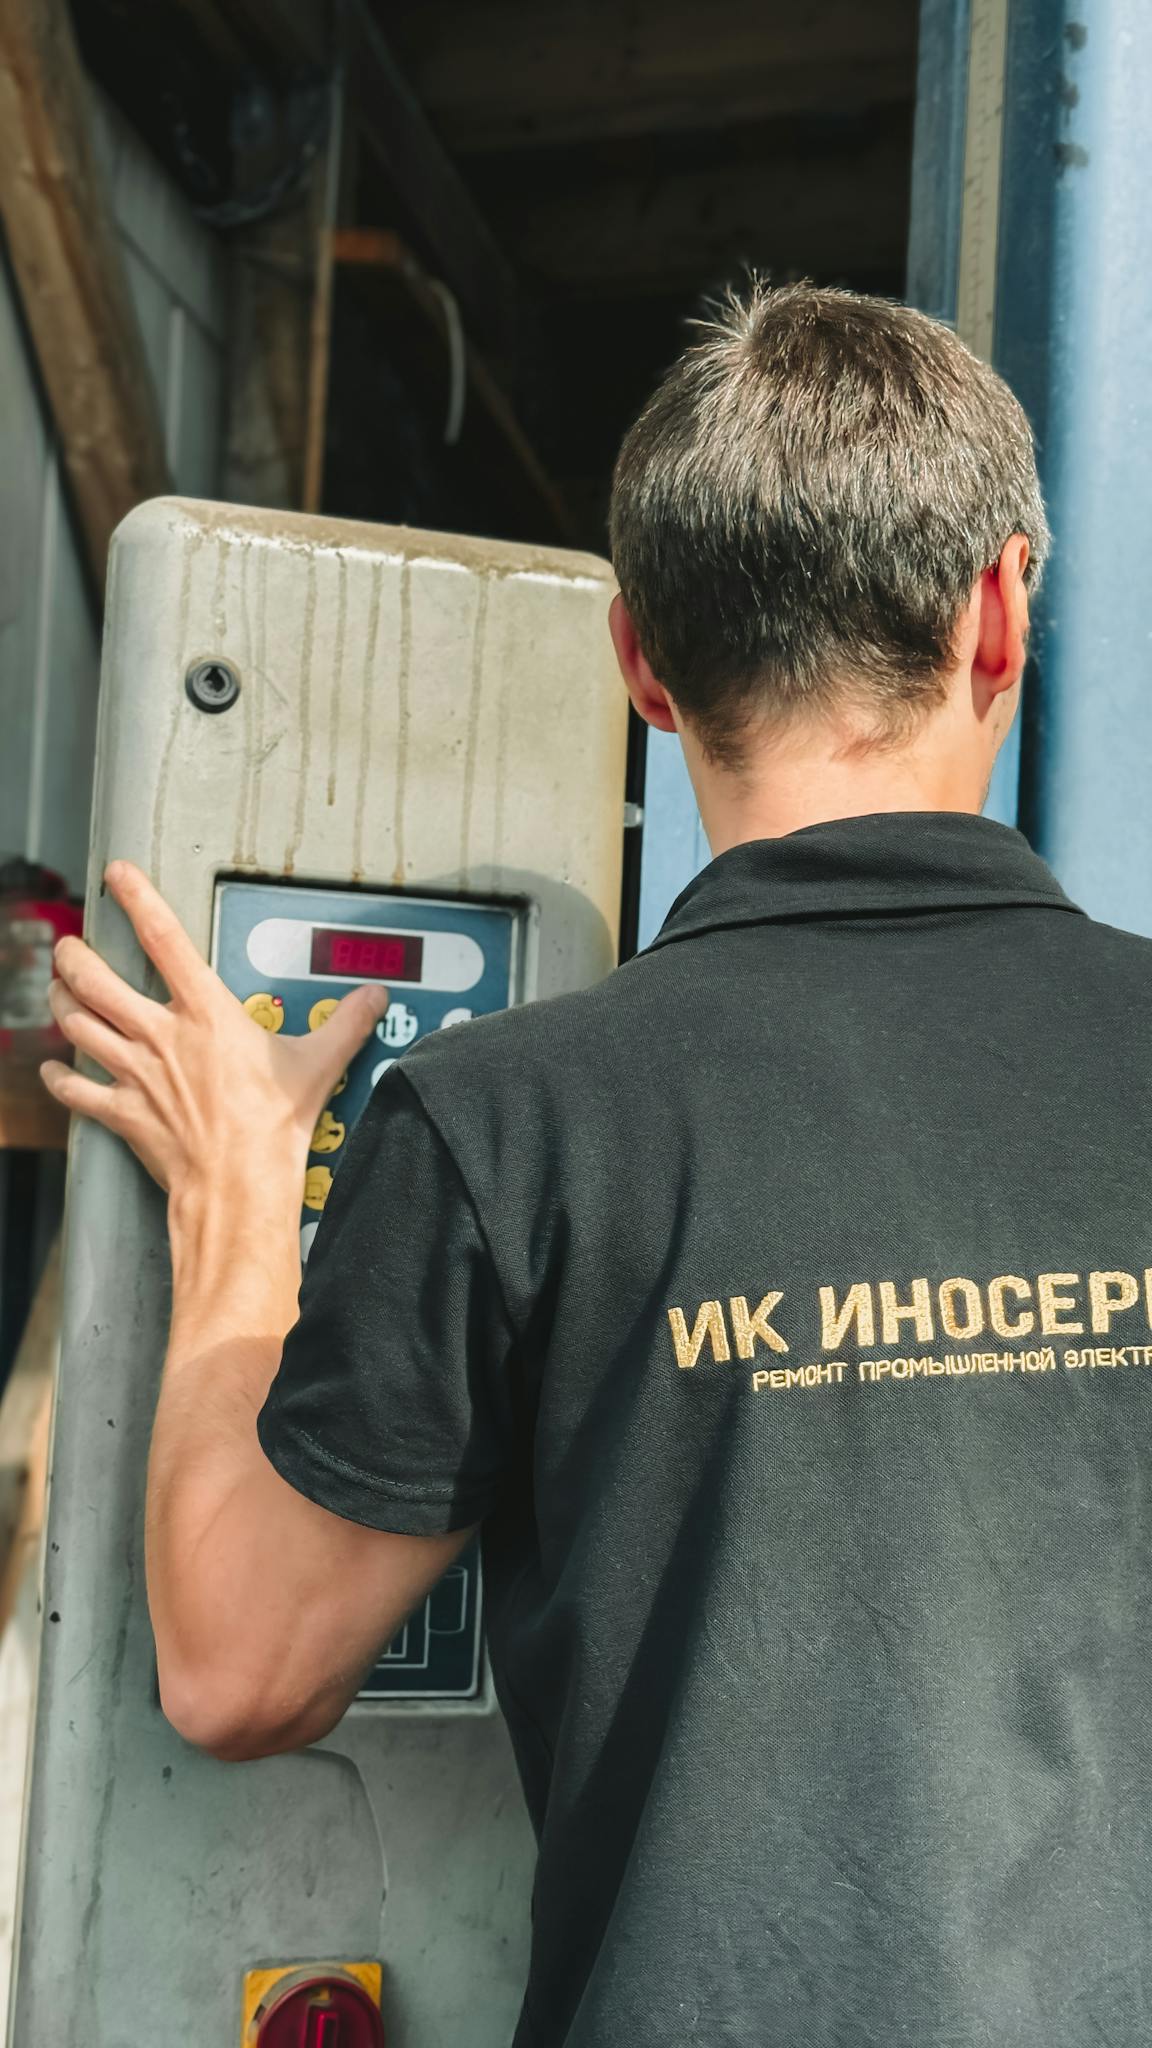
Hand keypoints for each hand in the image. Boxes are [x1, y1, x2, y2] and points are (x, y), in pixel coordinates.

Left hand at [40, 861, 387, 1196]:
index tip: (119, 876)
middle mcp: (161, 1036)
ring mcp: (135, 1073)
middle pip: (96, 980)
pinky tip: (54, 1070)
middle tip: (69, 945)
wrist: (239, 1182)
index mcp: (206, 1012)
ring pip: (79, 1025)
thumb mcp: (317, 1064)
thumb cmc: (272, 1126)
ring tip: (57, 989)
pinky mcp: (123, 1113)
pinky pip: (77, 1091)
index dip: (137, 898)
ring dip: (61, 1004)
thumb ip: (344, 1024)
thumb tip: (371, 1000)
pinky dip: (60, 1078)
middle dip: (73, 957)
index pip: (164, 938)